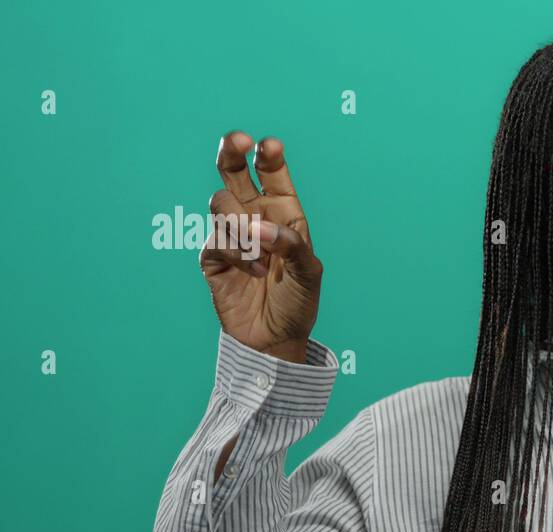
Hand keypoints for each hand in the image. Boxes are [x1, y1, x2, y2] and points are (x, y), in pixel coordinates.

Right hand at [199, 131, 322, 361]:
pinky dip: (235, 254)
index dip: (269, 157)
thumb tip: (261, 227)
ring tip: (261, 255)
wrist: (275, 339)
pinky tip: (252, 272)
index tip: (269, 145)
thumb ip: (292, 244)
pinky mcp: (212, 256)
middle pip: (233, 172)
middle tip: (236, 141)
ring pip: (221, 203)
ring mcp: (231, 235)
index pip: (272, 174)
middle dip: (231, 152)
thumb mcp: (309, 273)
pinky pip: (215, 239)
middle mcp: (255, 217)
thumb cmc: (298, 303)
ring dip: (241, 224)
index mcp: (283, 213)